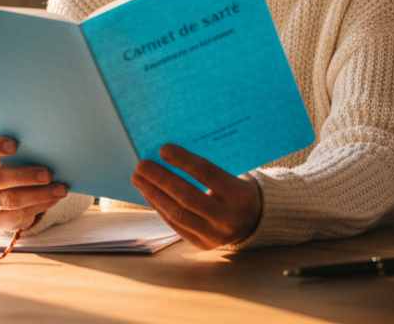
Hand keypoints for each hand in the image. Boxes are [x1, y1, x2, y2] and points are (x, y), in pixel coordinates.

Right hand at [0, 130, 67, 232]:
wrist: (2, 198)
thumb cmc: (14, 167)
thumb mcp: (13, 157)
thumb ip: (24, 149)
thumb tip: (51, 144)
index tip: (15, 144)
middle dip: (24, 176)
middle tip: (47, 174)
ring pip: (10, 200)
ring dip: (39, 194)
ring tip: (61, 189)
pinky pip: (19, 214)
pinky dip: (40, 206)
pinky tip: (55, 198)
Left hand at [131, 144, 261, 249]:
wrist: (255, 221)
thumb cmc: (238, 190)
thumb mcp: (234, 176)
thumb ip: (208, 168)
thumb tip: (170, 152)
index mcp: (240, 195)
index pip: (207, 174)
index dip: (184, 161)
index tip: (163, 149)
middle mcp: (228, 218)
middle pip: (188, 197)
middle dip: (161, 179)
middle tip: (141, 164)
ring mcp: (214, 235)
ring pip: (177, 214)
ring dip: (153, 194)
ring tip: (138, 178)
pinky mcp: (201, 244)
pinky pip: (175, 225)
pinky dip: (159, 207)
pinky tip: (148, 193)